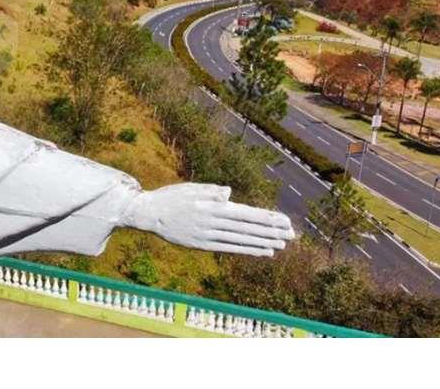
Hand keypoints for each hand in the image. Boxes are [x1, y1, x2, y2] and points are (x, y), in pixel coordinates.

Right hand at [124, 183, 293, 256]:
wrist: (148, 214)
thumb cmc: (171, 197)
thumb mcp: (190, 188)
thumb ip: (211, 192)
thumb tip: (230, 194)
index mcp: (212, 206)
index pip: (246, 213)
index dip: (267, 218)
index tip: (284, 221)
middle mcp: (212, 222)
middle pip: (247, 228)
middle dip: (271, 232)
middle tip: (292, 235)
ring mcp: (207, 235)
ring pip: (241, 240)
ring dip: (263, 243)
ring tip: (281, 245)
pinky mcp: (201, 245)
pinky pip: (229, 248)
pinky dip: (247, 250)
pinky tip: (262, 251)